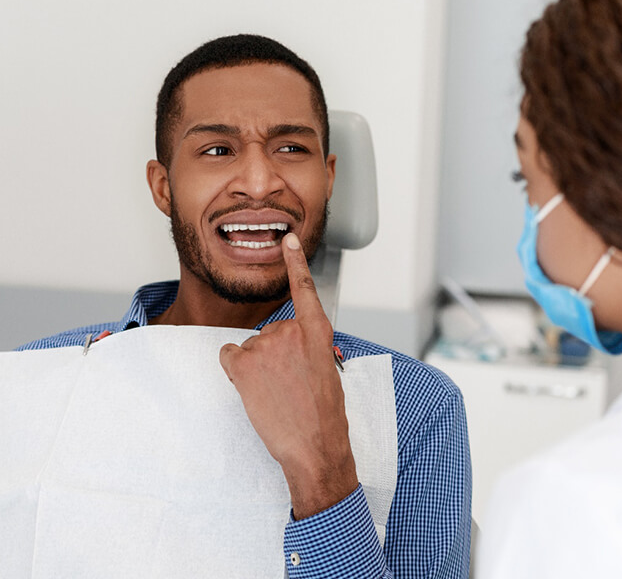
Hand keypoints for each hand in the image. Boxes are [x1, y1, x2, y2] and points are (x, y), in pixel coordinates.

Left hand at [219, 233, 358, 518]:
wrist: (315, 446)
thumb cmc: (325, 415)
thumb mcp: (327, 371)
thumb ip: (308, 348)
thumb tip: (291, 349)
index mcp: (317, 332)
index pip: (304, 288)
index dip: (295, 262)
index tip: (288, 240)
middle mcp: (291, 331)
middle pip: (270, 332)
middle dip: (274, 355)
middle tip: (288, 384)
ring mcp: (266, 345)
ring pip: (250, 347)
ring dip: (257, 368)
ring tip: (275, 393)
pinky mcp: (244, 363)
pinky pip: (229, 356)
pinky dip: (236, 371)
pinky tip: (254, 389)